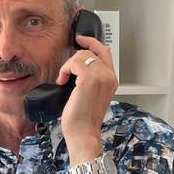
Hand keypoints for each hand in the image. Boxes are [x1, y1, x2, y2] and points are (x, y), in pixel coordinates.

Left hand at [57, 34, 117, 157]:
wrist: (83, 133)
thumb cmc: (84, 119)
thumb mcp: (91, 95)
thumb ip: (90, 79)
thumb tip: (77, 67)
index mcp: (112, 80)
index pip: (105, 51)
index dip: (91, 43)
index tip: (80, 39)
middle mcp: (110, 76)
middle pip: (92, 51)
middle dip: (75, 57)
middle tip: (66, 70)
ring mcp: (101, 76)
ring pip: (82, 55)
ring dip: (68, 66)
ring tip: (64, 80)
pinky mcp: (89, 79)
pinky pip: (74, 62)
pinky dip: (65, 70)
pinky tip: (62, 81)